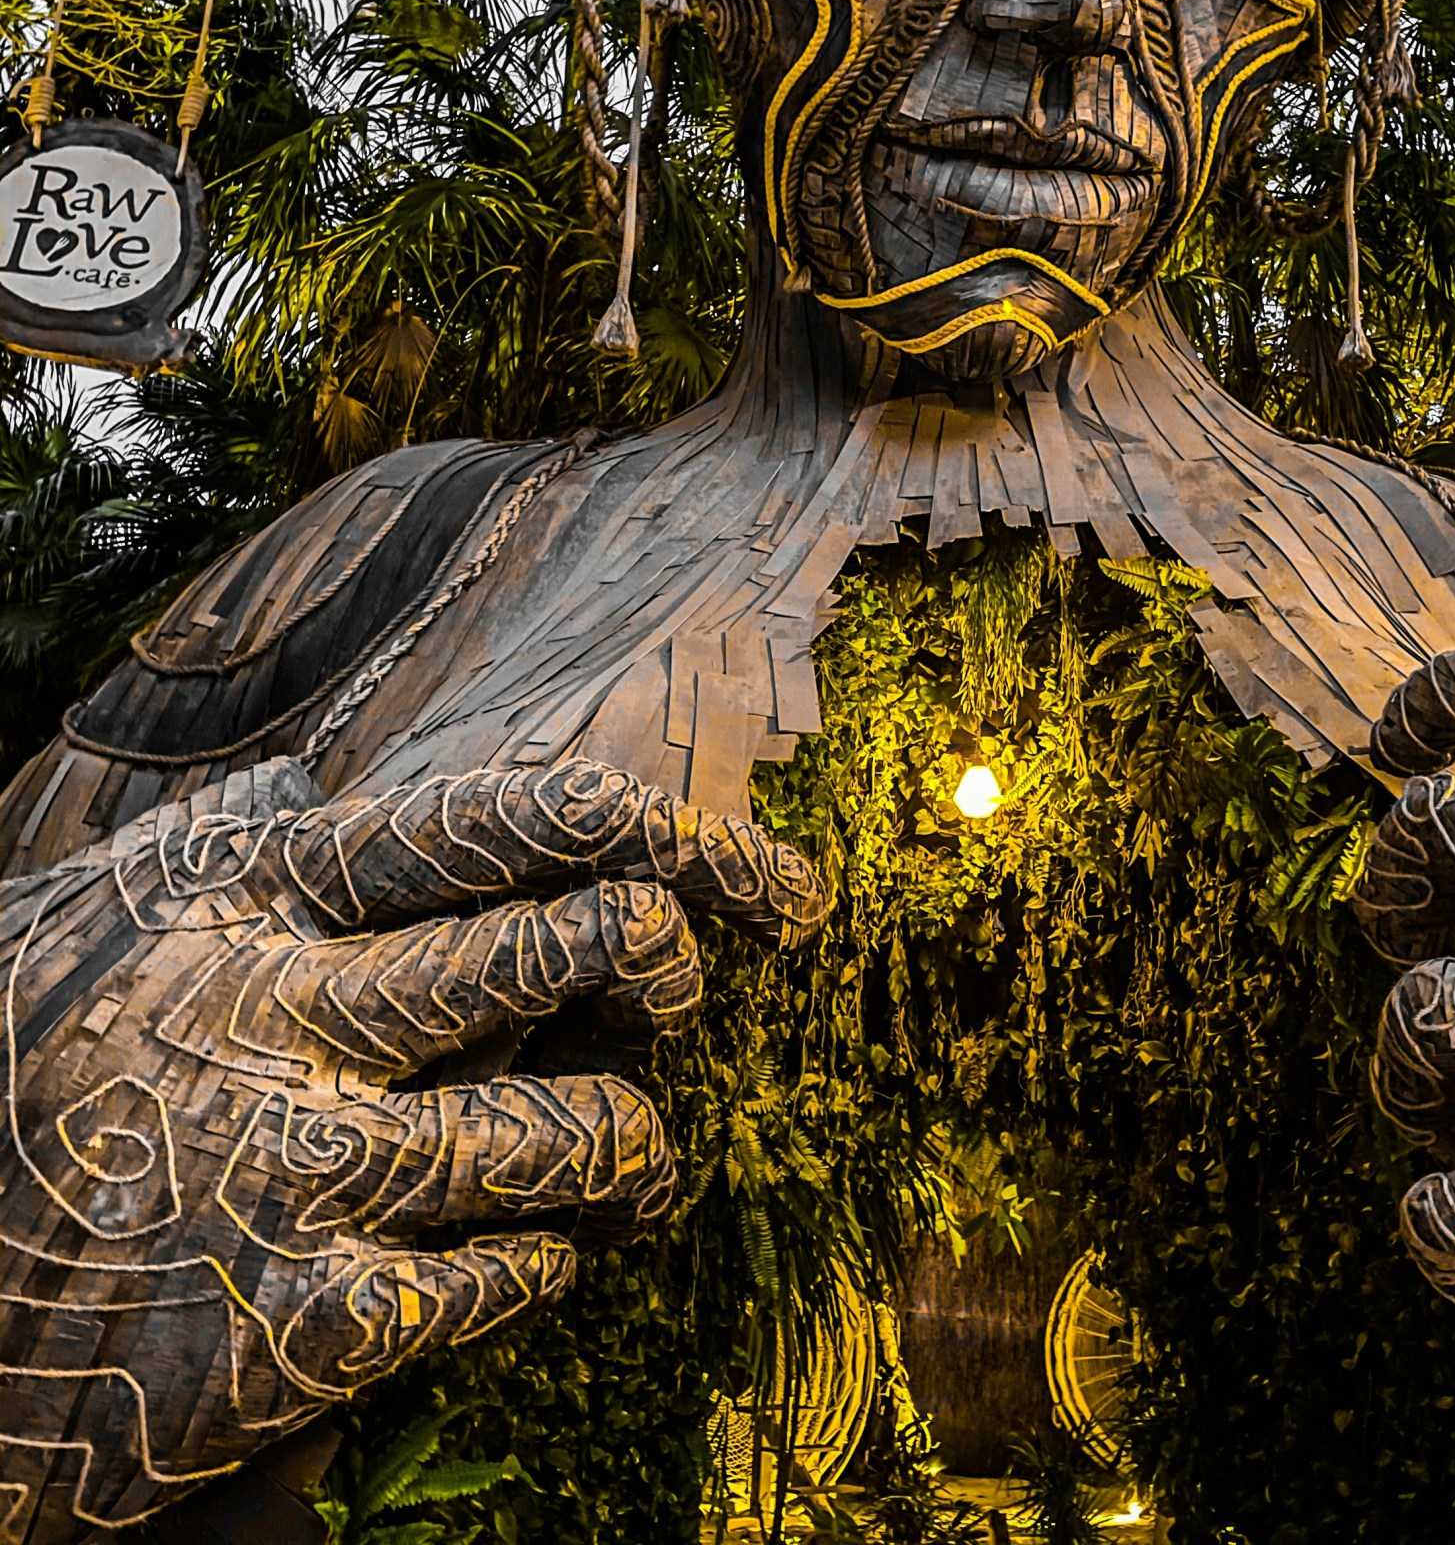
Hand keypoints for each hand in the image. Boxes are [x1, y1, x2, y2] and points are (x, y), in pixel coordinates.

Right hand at [0, 756, 823, 1544]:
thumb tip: (313, 782)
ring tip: (632, 1161)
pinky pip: (508, 1275)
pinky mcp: (297, 1324)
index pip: (491, 821)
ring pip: (578, 1131)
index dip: (638, 827)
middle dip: (662, 963)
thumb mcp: (93, 918)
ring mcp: (294, 1170)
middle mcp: (283, 1014)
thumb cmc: (6, 1072)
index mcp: (246, 895)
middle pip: (573, 946)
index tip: (730, 862)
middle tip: (667, 986)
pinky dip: (548, 1261)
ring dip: (636, 1146)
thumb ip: (222, 849)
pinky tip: (533, 1257)